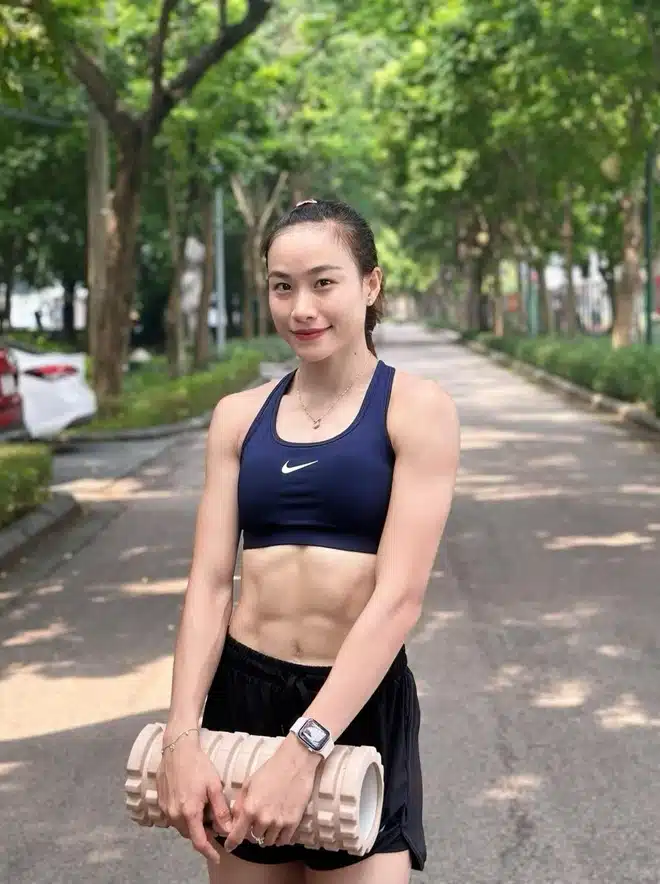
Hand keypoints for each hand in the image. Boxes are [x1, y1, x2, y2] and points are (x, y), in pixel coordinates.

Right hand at [156, 737, 232, 865]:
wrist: (177, 749)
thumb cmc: (198, 765)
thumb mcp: (213, 786)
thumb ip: (220, 810)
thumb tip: (228, 829)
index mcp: (189, 812)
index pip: (199, 841)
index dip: (209, 852)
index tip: (218, 857)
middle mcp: (174, 815)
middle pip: (190, 834)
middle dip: (203, 834)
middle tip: (216, 824)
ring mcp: (165, 809)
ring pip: (182, 827)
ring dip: (193, 825)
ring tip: (205, 811)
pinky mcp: (161, 803)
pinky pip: (174, 818)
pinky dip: (184, 817)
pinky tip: (192, 803)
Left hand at [224, 736, 320, 851]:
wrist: (295, 763)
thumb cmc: (270, 770)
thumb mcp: (249, 783)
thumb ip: (239, 804)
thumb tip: (234, 820)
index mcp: (250, 808)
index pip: (237, 836)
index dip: (231, 843)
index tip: (230, 846)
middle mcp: (263, 819)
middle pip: (253, 838)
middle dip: (252, 831)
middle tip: (257, 821)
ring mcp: (279, 823)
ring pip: (268, 841)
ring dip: (266, 835)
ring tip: (269, 823)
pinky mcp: (293, 823)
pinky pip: (283, 841)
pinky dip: (279, 837)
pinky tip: (279, 828)